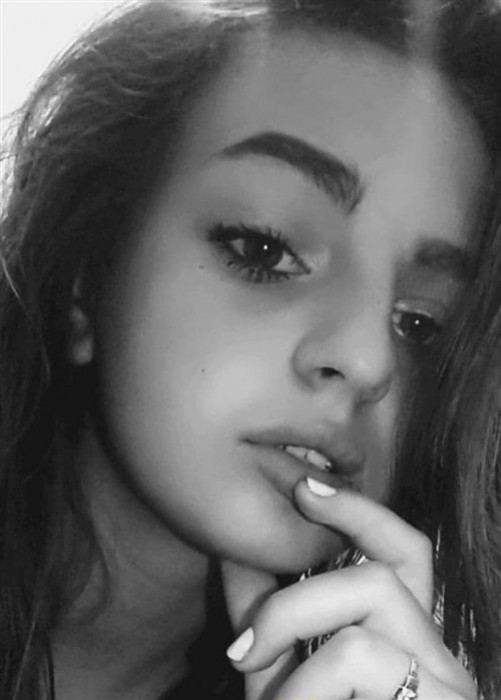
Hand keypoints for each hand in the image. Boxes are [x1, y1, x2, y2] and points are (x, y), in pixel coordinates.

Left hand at [222, 479, 476, 699]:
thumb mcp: (277, 677)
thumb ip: (263, 614)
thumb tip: (235, 546)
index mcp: (403, 640)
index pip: (406, 552)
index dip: (361, 511)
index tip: (306, 484)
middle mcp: (437, 656)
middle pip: (399, 563)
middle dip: (324, 558)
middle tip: (258, 600)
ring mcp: (447, 689)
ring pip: (372, 605)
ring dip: (294, 627)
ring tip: (249, 671)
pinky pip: (358, 657)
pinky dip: (302, 681)